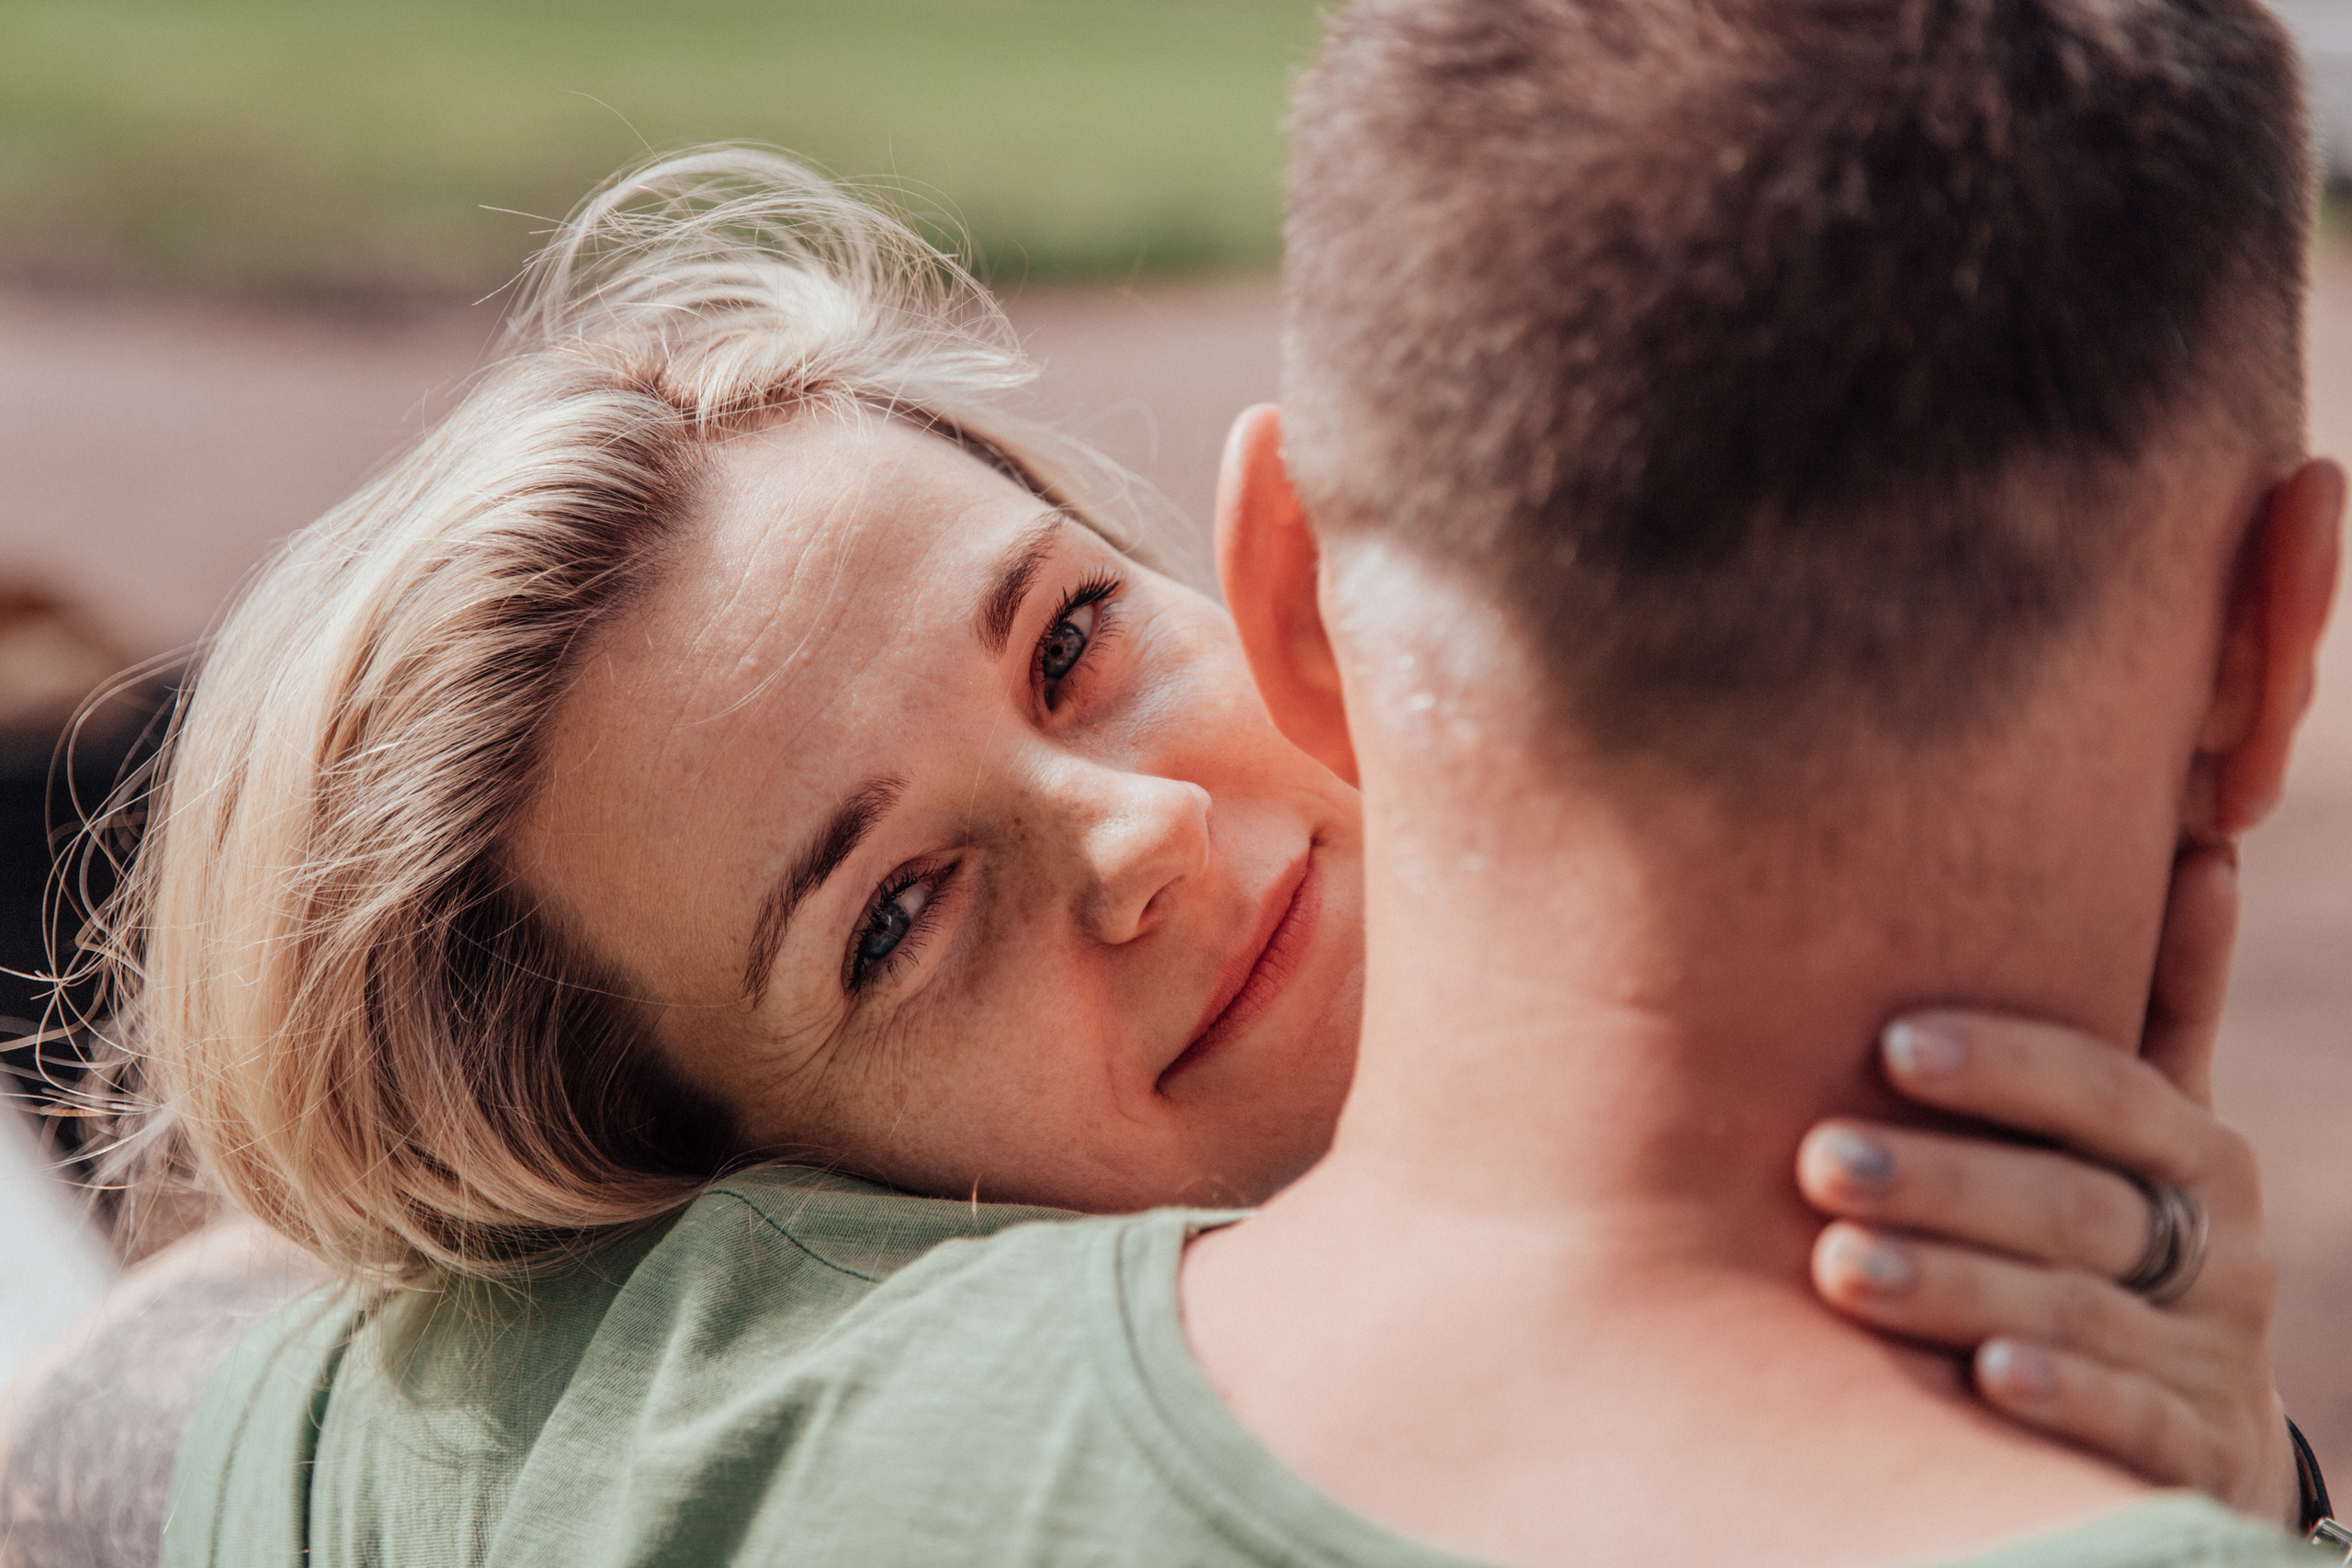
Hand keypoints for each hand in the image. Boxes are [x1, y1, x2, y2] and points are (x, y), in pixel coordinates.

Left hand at [1796, 848, 2299, 1524]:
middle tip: (1817, 1162)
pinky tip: (1985, 1380)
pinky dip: (2062, 1398)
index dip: (2005, 1065)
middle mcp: (2216, 1249)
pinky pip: (2131, 1426)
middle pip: (2074, 1205)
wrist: (2200, 1430)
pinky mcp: (2194, 1455)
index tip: (1890, 1046)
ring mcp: (2209, 1359)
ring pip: (2081, 1314)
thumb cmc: (2128, 1241)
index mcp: (2192, 1153)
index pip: (2105, 1090)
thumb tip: (2200, 844)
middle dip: (1943, 1183)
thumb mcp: (2147, 1133)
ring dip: (1959, 1288)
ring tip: (1841, 1269)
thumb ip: (2162, 1006)